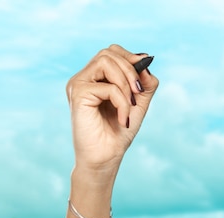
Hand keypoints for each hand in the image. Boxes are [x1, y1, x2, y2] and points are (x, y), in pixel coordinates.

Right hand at [66, 44, 158, 174]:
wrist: (106, 158)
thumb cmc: (118, 133)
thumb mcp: (138, 104)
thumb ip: (144, 83)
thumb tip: (146, 60)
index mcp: (95, 78)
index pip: (111, 52)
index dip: (130, 58)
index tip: (143, 78)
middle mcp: (84, 78)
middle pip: (108, 52)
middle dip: (130, 70)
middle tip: (138, 94)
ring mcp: (78, 84)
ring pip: (106, 62)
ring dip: (126, 83)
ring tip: (131, 106)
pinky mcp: (78, 94)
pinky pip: (108, 87)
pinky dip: (122, 102)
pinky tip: (122, 120)